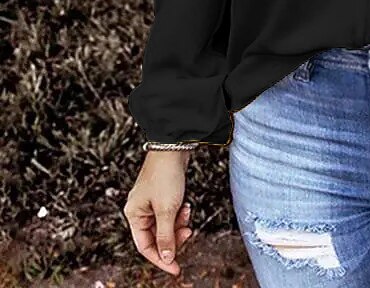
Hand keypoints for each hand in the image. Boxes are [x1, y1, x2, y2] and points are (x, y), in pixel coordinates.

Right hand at [124, 150, 194, 275]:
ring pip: (166, 225)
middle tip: (188, 233)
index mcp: (134, 214)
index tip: (175, 269)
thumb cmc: (166, 175)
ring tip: (187, 213)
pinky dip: (180, 213)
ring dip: (179, 224)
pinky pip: (171, 213)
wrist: (174, 147)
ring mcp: (151, 202)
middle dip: (173, 237)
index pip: (145, 246)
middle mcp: (140, 210)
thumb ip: (166, 236)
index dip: (160, 259)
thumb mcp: (167, 209)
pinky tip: (187, 205)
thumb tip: (166, 258)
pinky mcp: (163, 195)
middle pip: (157, 236)